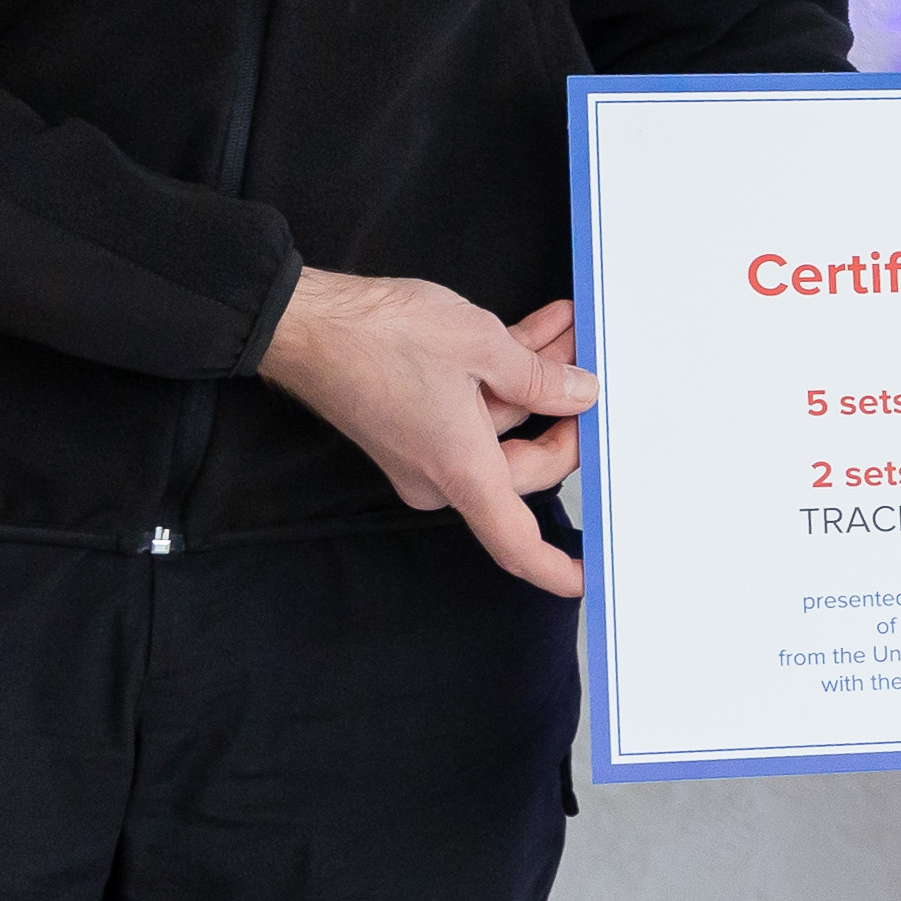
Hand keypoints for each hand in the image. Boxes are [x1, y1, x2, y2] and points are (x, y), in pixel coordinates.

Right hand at [260, 268, 596, 595]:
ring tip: (572, 331)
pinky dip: (507, 374)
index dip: (554, 568)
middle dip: (566, 417)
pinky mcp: (415, 424)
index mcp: (460, 470)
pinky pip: (476, 407)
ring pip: (505, 424)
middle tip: (594, 373)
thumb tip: (579, 393)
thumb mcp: (480, 345)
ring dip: (540, 378)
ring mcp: (426, 450)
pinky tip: (541, 331)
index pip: (515, 542)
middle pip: (525, 467)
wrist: (306, 322)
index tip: (587, 577)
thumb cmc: (378, 337)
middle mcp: (440, 474)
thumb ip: (540, 376)